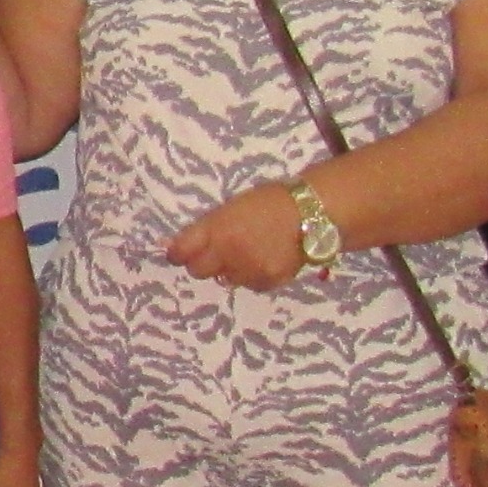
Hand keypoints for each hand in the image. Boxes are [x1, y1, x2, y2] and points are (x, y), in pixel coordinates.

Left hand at [164, 181, 311, 289]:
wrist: (311, 213)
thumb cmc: (269, 202)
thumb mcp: (231, 207)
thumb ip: (206, 228)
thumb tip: (176, 243)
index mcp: (217, 228)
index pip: (181, 251)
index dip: (176, 253)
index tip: (178, 253)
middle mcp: (228, 252)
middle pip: (197, 271)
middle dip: (202, 263)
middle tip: (215, 253)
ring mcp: (248, 270)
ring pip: (224, 279)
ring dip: (229, 269)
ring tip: (248, 252)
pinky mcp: (266, 282)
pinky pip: (248, 284)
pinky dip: (251, 276)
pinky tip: (264, 259)